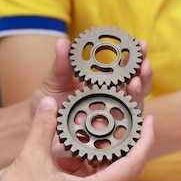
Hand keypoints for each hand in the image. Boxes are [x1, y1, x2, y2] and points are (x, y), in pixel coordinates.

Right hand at [0, 96, 153, 180]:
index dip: (144, 141)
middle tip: (123, 119)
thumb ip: (42, 128)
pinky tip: (73, 148)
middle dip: (122, 143)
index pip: (132, 164)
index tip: (149, 122)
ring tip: (94, 129)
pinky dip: (85, 163)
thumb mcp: (30, 158)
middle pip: (121, 167)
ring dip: (99, 152)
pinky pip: (90, 180)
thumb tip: (50, 104)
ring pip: (103, 173)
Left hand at [26, 38, 152, 157]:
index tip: (141, 44)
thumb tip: (63, 42)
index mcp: (105, 83)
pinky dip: (128, 121)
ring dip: (138, 94)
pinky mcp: (107, 137)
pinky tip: (129, 110)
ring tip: (136, 82)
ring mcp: (112, 118)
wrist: (37, 123)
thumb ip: (62, 62)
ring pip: (134, 107)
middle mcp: (112, 100)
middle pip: (136, 88)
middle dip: (143, 75)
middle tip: (144, 64)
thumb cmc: (49, 99)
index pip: (126, 68)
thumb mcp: (56, 79)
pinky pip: (122, 131)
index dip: (136, 56)